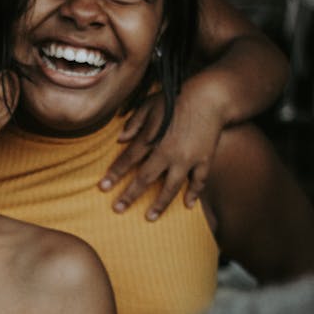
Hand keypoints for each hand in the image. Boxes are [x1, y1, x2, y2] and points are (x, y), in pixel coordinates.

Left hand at [99, 88, 221, 218]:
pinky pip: (199, 181)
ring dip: (160, 204)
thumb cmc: (177, 98)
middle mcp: (168, 152)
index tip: (102, 188)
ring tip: (149, 217)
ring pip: (171, 187)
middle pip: (145, 178)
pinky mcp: (204, 159)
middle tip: (117, 209)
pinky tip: (187, 205)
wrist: (211, 96)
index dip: (114, 174)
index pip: (128, 160)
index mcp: (152, 138)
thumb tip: (120, 139)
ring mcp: (188, 158)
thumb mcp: (150, 104)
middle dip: (130, 195)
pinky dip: (194, 194)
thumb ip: (134, 122)